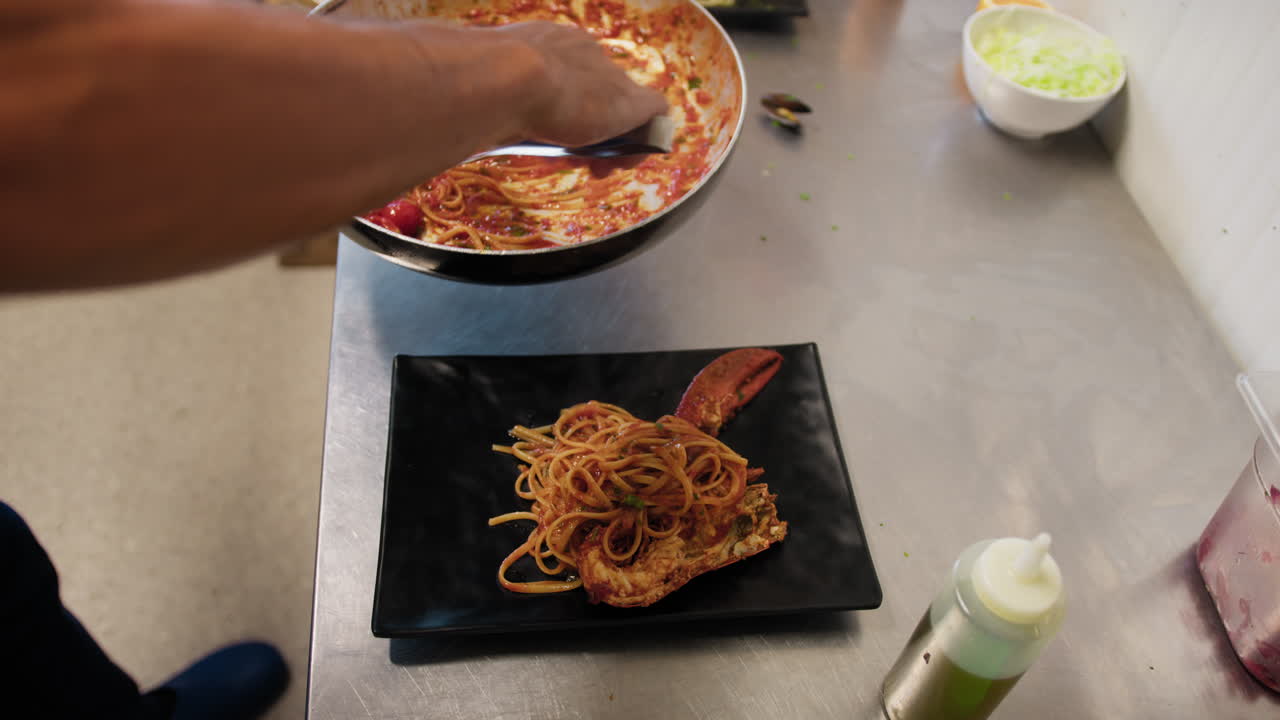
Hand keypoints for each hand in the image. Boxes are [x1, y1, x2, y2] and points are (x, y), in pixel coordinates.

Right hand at [495, 22, 667, 146]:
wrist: (503, 79)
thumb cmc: (482, 88)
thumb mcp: (487, 96)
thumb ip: (495, 105)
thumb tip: (478, 125)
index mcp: (548, 43)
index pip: (567, 76)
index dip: (564, 110)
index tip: (549, 137)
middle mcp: (583, 52)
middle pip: (597, 93)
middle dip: (590, 130)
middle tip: (576, 159)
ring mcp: (608, 75)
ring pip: (625, 107)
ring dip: (614, 141)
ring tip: (597, 168)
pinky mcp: (629, 100)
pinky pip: (654, 114)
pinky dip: (646, 140)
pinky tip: (625, 162)